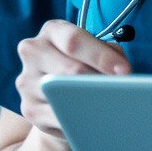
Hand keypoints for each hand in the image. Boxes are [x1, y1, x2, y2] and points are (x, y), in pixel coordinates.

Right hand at [15, 19, 130, 142]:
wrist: (57, 94)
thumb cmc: (84, 67)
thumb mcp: (94, 51)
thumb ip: (107, 54)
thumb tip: (120, 74)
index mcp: (52, 31)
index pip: (75, 40)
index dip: (101, 56)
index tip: (125, 71)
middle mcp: (34, 50)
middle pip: (69, 68)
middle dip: (100, 81)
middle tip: (122, 91)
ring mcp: (27, 80)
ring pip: (61, 94)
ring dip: (89, 101)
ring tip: (111, 105)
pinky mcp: (29, 108)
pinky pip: (56, 117)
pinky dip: (77, 119)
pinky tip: (93, 119)